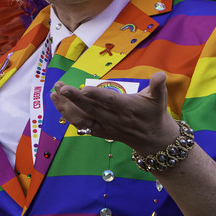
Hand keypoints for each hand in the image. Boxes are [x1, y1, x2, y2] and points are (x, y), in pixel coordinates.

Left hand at [50, 71, 177, 153]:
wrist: (153, 140)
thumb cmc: (154, 113)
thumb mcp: (159, 98)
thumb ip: (158, 86)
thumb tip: (161, 75)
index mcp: (127, 108)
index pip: (110, 101)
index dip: (97, 95)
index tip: (84, 88)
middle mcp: (114, 119)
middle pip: (91, 109)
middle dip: (74, 99)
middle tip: (61, 87)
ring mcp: (105, 127)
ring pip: (82, 118)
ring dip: (66, 106)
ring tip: (54, 92)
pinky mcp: (99, 132)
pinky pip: (81, 125)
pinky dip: (68, 115)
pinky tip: (58, 103)